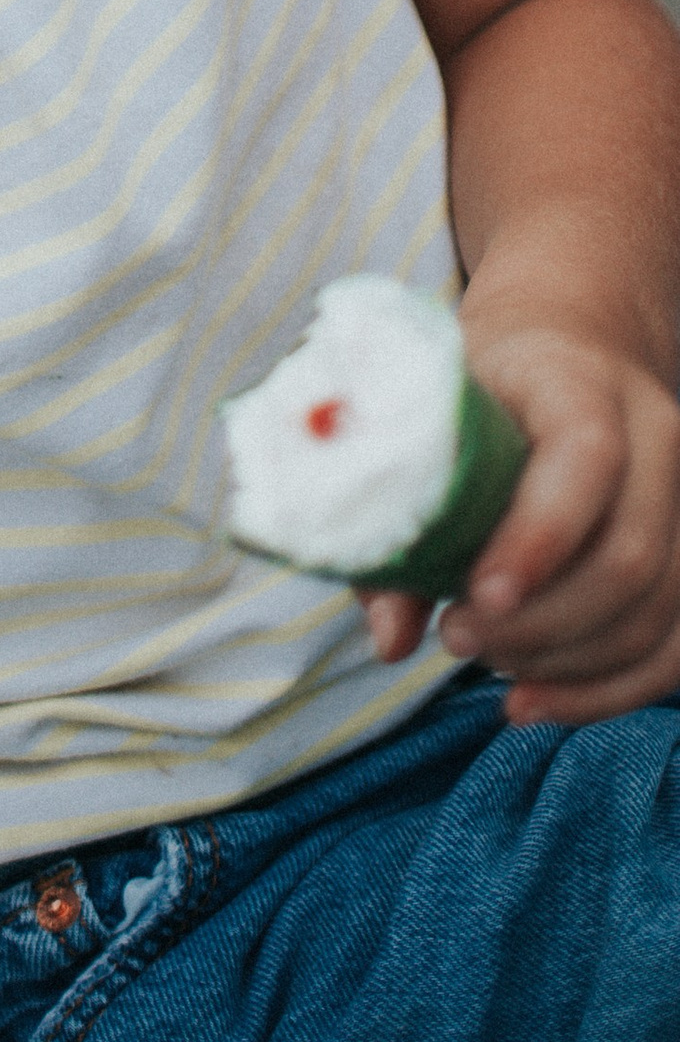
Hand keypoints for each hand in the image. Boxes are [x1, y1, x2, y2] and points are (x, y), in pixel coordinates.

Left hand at [359, 327, 679, 720]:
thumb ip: (403, 519)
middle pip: (630, 553)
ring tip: (489, 664)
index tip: (477, 597)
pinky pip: (674, 648)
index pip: (586, 458)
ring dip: (569, 663)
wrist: (571, 338)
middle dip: (541, 622)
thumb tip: (391, 639)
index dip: (538, 537)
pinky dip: (607, 692)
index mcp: (583, 379)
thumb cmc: (486, 381)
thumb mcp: (432, 410)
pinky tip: (537, 703)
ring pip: (659, 612)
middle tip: (458, 638)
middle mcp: (657, 437)